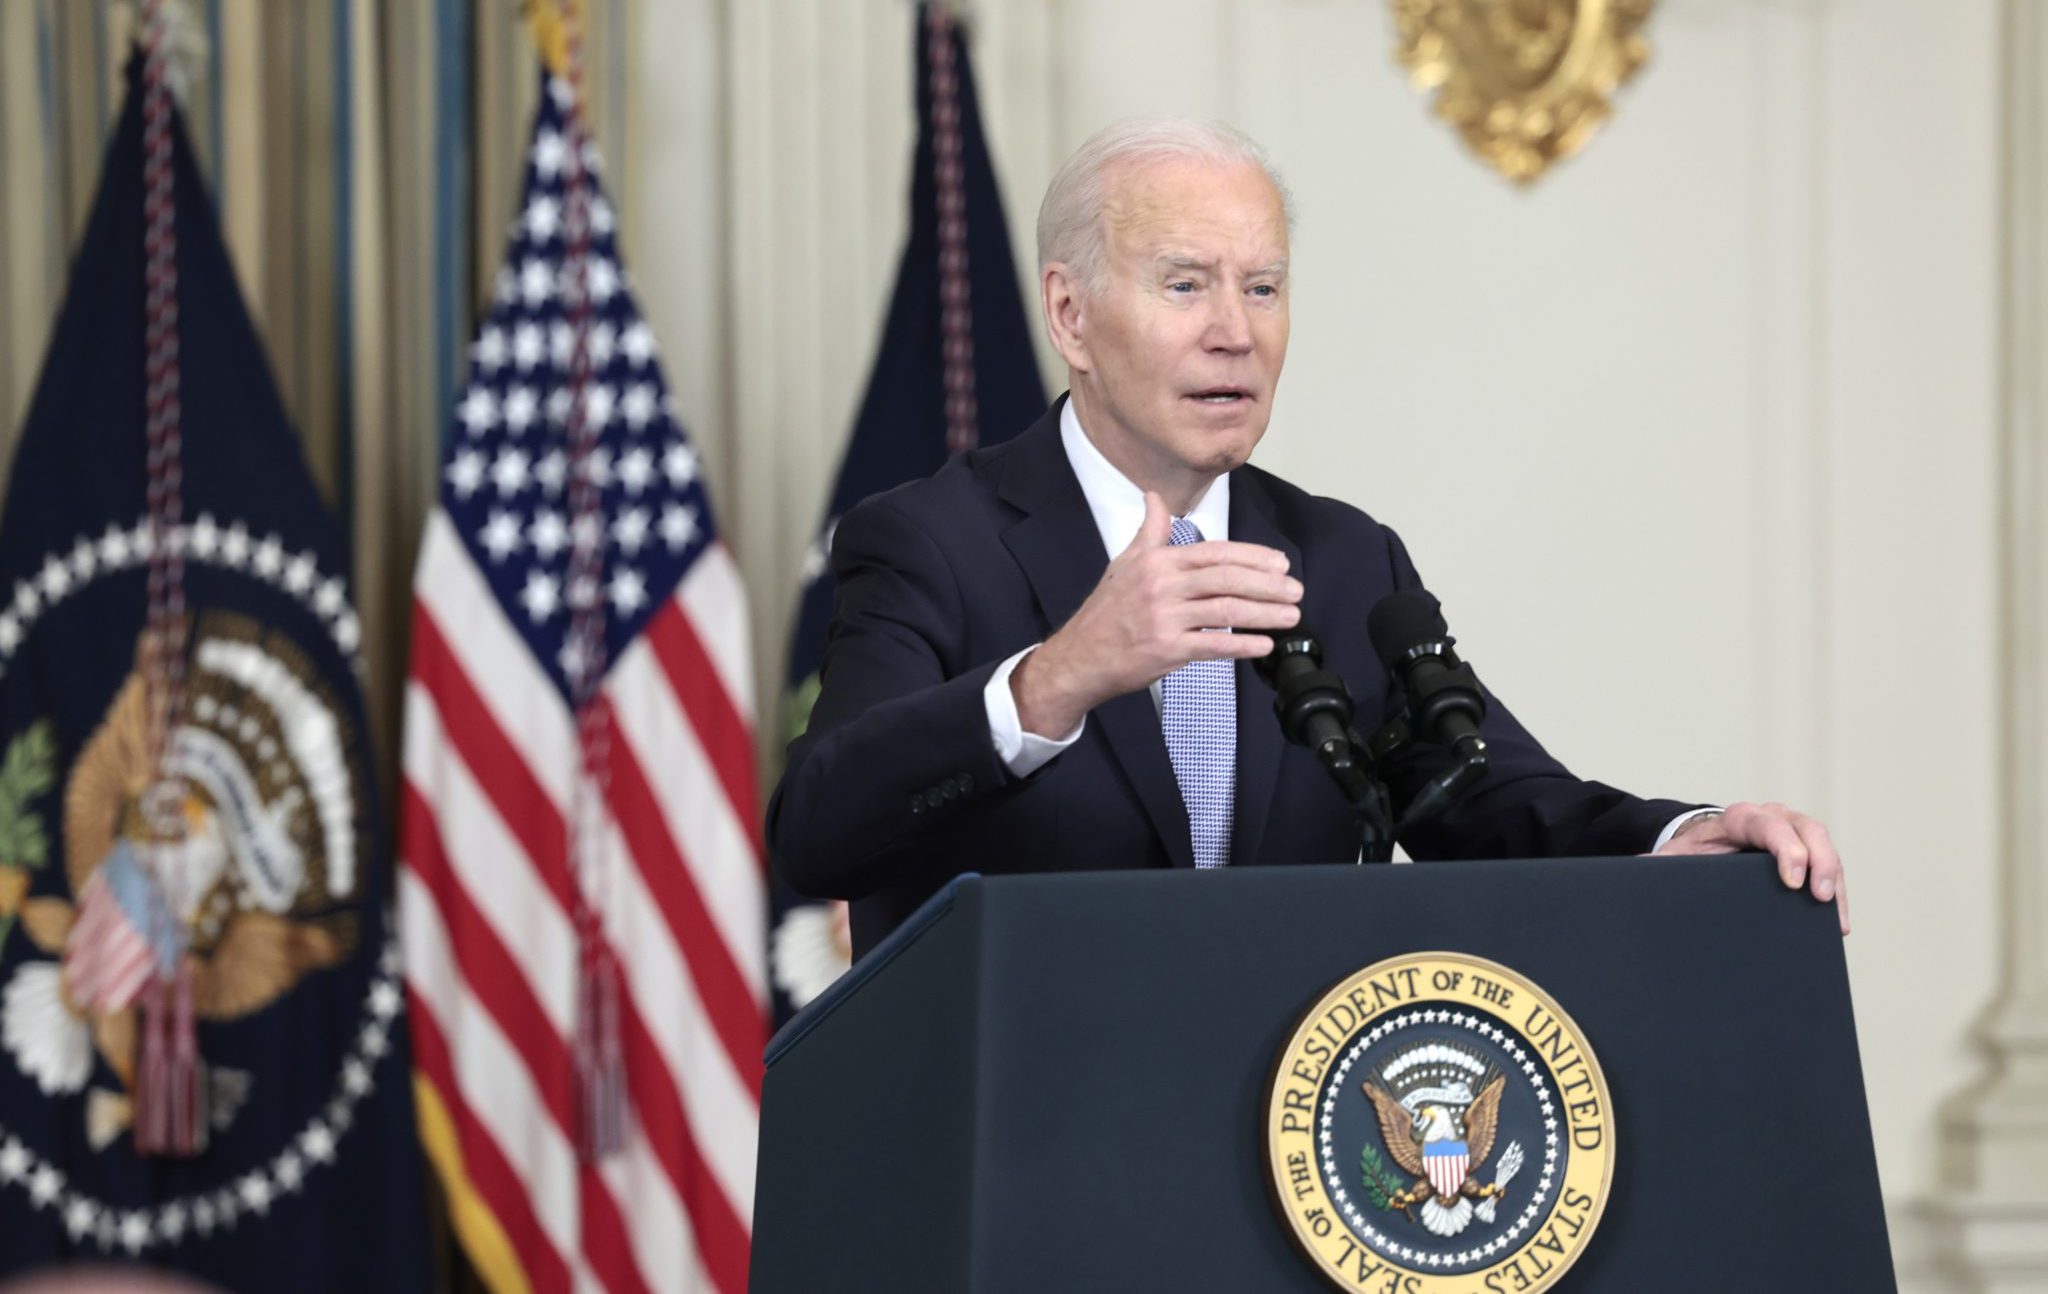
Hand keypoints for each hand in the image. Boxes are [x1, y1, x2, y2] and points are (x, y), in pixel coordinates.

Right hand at [1012, 491, 1301, 736]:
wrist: (1080, 656)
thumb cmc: (1106, 611)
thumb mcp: (1125, 562)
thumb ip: (1148, 530)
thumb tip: (1153, 496)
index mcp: (1158, 561)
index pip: (1215, 553)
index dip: (1252, 557)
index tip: (1279, 564)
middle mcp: (1162, 586)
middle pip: (1227, 579)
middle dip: (1267, 585)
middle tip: (1295, 590)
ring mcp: (1165, 618)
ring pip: (1226, 611)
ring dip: (1265, 614)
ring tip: (1291, 616)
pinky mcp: (1166, 650)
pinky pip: (1213, 645)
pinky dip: (1242, 645)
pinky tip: (1264, 645)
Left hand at [1653, 802, 1849, 934]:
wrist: (1705, 845)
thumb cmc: (1692, 852)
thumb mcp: (1675, 858)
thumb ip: (1657, 865)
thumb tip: (1637, 871)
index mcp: (1738, 818)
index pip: (1768, 825)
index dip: (1785, 849)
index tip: (1791, 881)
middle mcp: (1771, 818)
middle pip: (1807, 829)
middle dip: (1820, 862)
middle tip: (1820, 898)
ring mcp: (1793, 831)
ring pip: (1825, 846)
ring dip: (1835, 880)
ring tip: (1834, 920)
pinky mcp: (1807, 851)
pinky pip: (1828, 866)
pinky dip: (1836, 892)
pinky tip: (1836, 923)